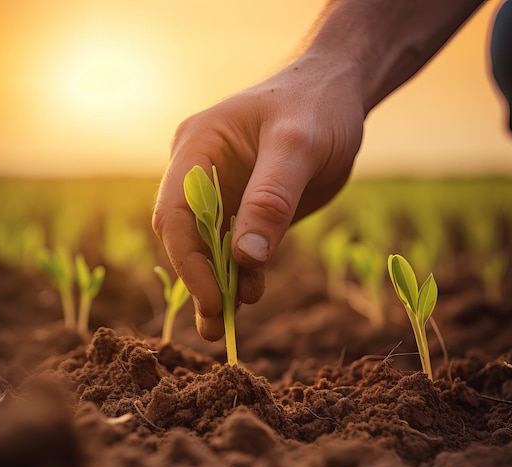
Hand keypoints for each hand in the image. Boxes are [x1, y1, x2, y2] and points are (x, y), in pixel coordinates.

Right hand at [153, 54, 364, 339]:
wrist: (337, 94)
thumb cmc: (316, 106)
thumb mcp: (299, 145)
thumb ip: (271, 199)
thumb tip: (244, 259)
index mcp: (197, 148)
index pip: (174, 213)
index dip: (188, 260)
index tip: (213, 298)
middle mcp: (200, 174)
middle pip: (185, 236)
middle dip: (199, 281)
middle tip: (216, 326)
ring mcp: (223, 194)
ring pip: (209, 248)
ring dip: (218, 286)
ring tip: (227, 325)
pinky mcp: (246, 209)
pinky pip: (236, 248)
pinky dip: (241, 275)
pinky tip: (250, 295)